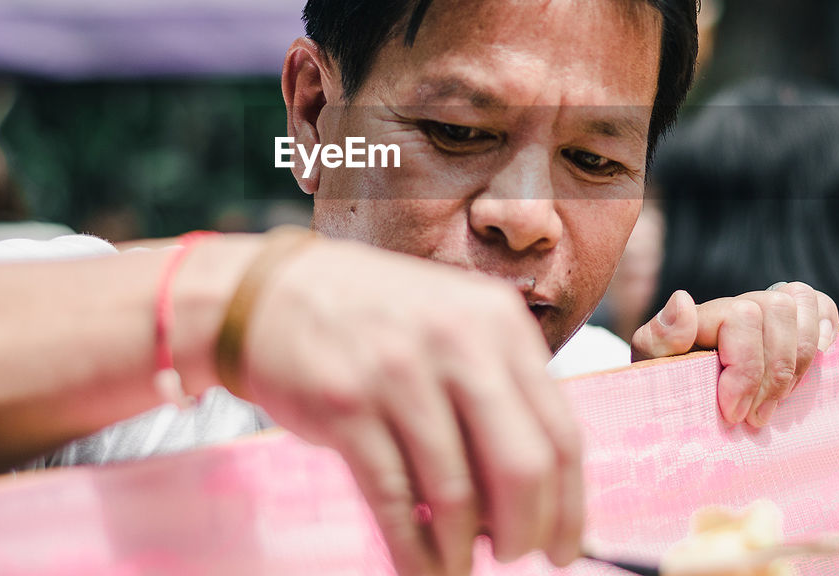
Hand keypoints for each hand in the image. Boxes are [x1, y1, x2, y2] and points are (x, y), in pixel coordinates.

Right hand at [237, 239, 582, 575]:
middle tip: (515, 556)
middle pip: (523, 467)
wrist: (269, 292)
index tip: (566, 546)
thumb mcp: (452, 322)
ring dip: (466, 551)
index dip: (569, 505)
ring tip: (461, 563)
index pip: (561, 431)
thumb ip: (498, 388)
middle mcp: (457, 342)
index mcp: (497, 322)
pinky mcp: (346, 407)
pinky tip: (424, 570)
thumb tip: (538, 494)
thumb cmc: (372, 317)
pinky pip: (396, 502)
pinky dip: (416, 553)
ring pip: (458, 494)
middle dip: (526, 532)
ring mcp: (400, 373)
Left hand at [629, 282, 838, 426]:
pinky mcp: (792, 325)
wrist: (681, 401)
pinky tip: (815, 361)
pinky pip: (821, 305)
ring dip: (797, 362)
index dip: (746, 370)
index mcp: (704, 314)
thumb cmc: (668, 386)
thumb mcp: (653, 366)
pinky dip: (825, 328)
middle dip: (773, 373)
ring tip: (777, 401)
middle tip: (755, 417)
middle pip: (778, 310)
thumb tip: (683, 301)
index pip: (743, 317)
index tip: (733, 413)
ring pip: (801, 304)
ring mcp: (767, 311)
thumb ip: (661, 336)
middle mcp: (739, 305)